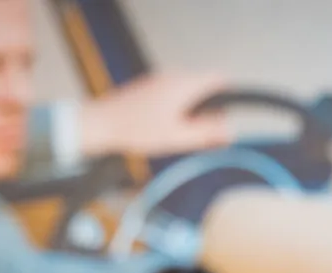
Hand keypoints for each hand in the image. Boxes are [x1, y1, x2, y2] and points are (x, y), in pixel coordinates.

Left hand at [79, 72, 233, 158]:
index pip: (219, 79)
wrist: (101, 124)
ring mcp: (159, 79)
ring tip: (182, 133)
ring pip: (189, 91)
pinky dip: (178, 108)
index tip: (227, 116)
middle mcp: (173, 76)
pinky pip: (174, 93)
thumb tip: (230, 131)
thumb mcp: (178, 137)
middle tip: (204, 134)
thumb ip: (207, 133)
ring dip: (193, 110)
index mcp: (184, 85)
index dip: (229, 97)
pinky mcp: (149, 87)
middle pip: (205, 86)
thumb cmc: (136, 130)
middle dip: (210, 109)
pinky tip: (167, 127)